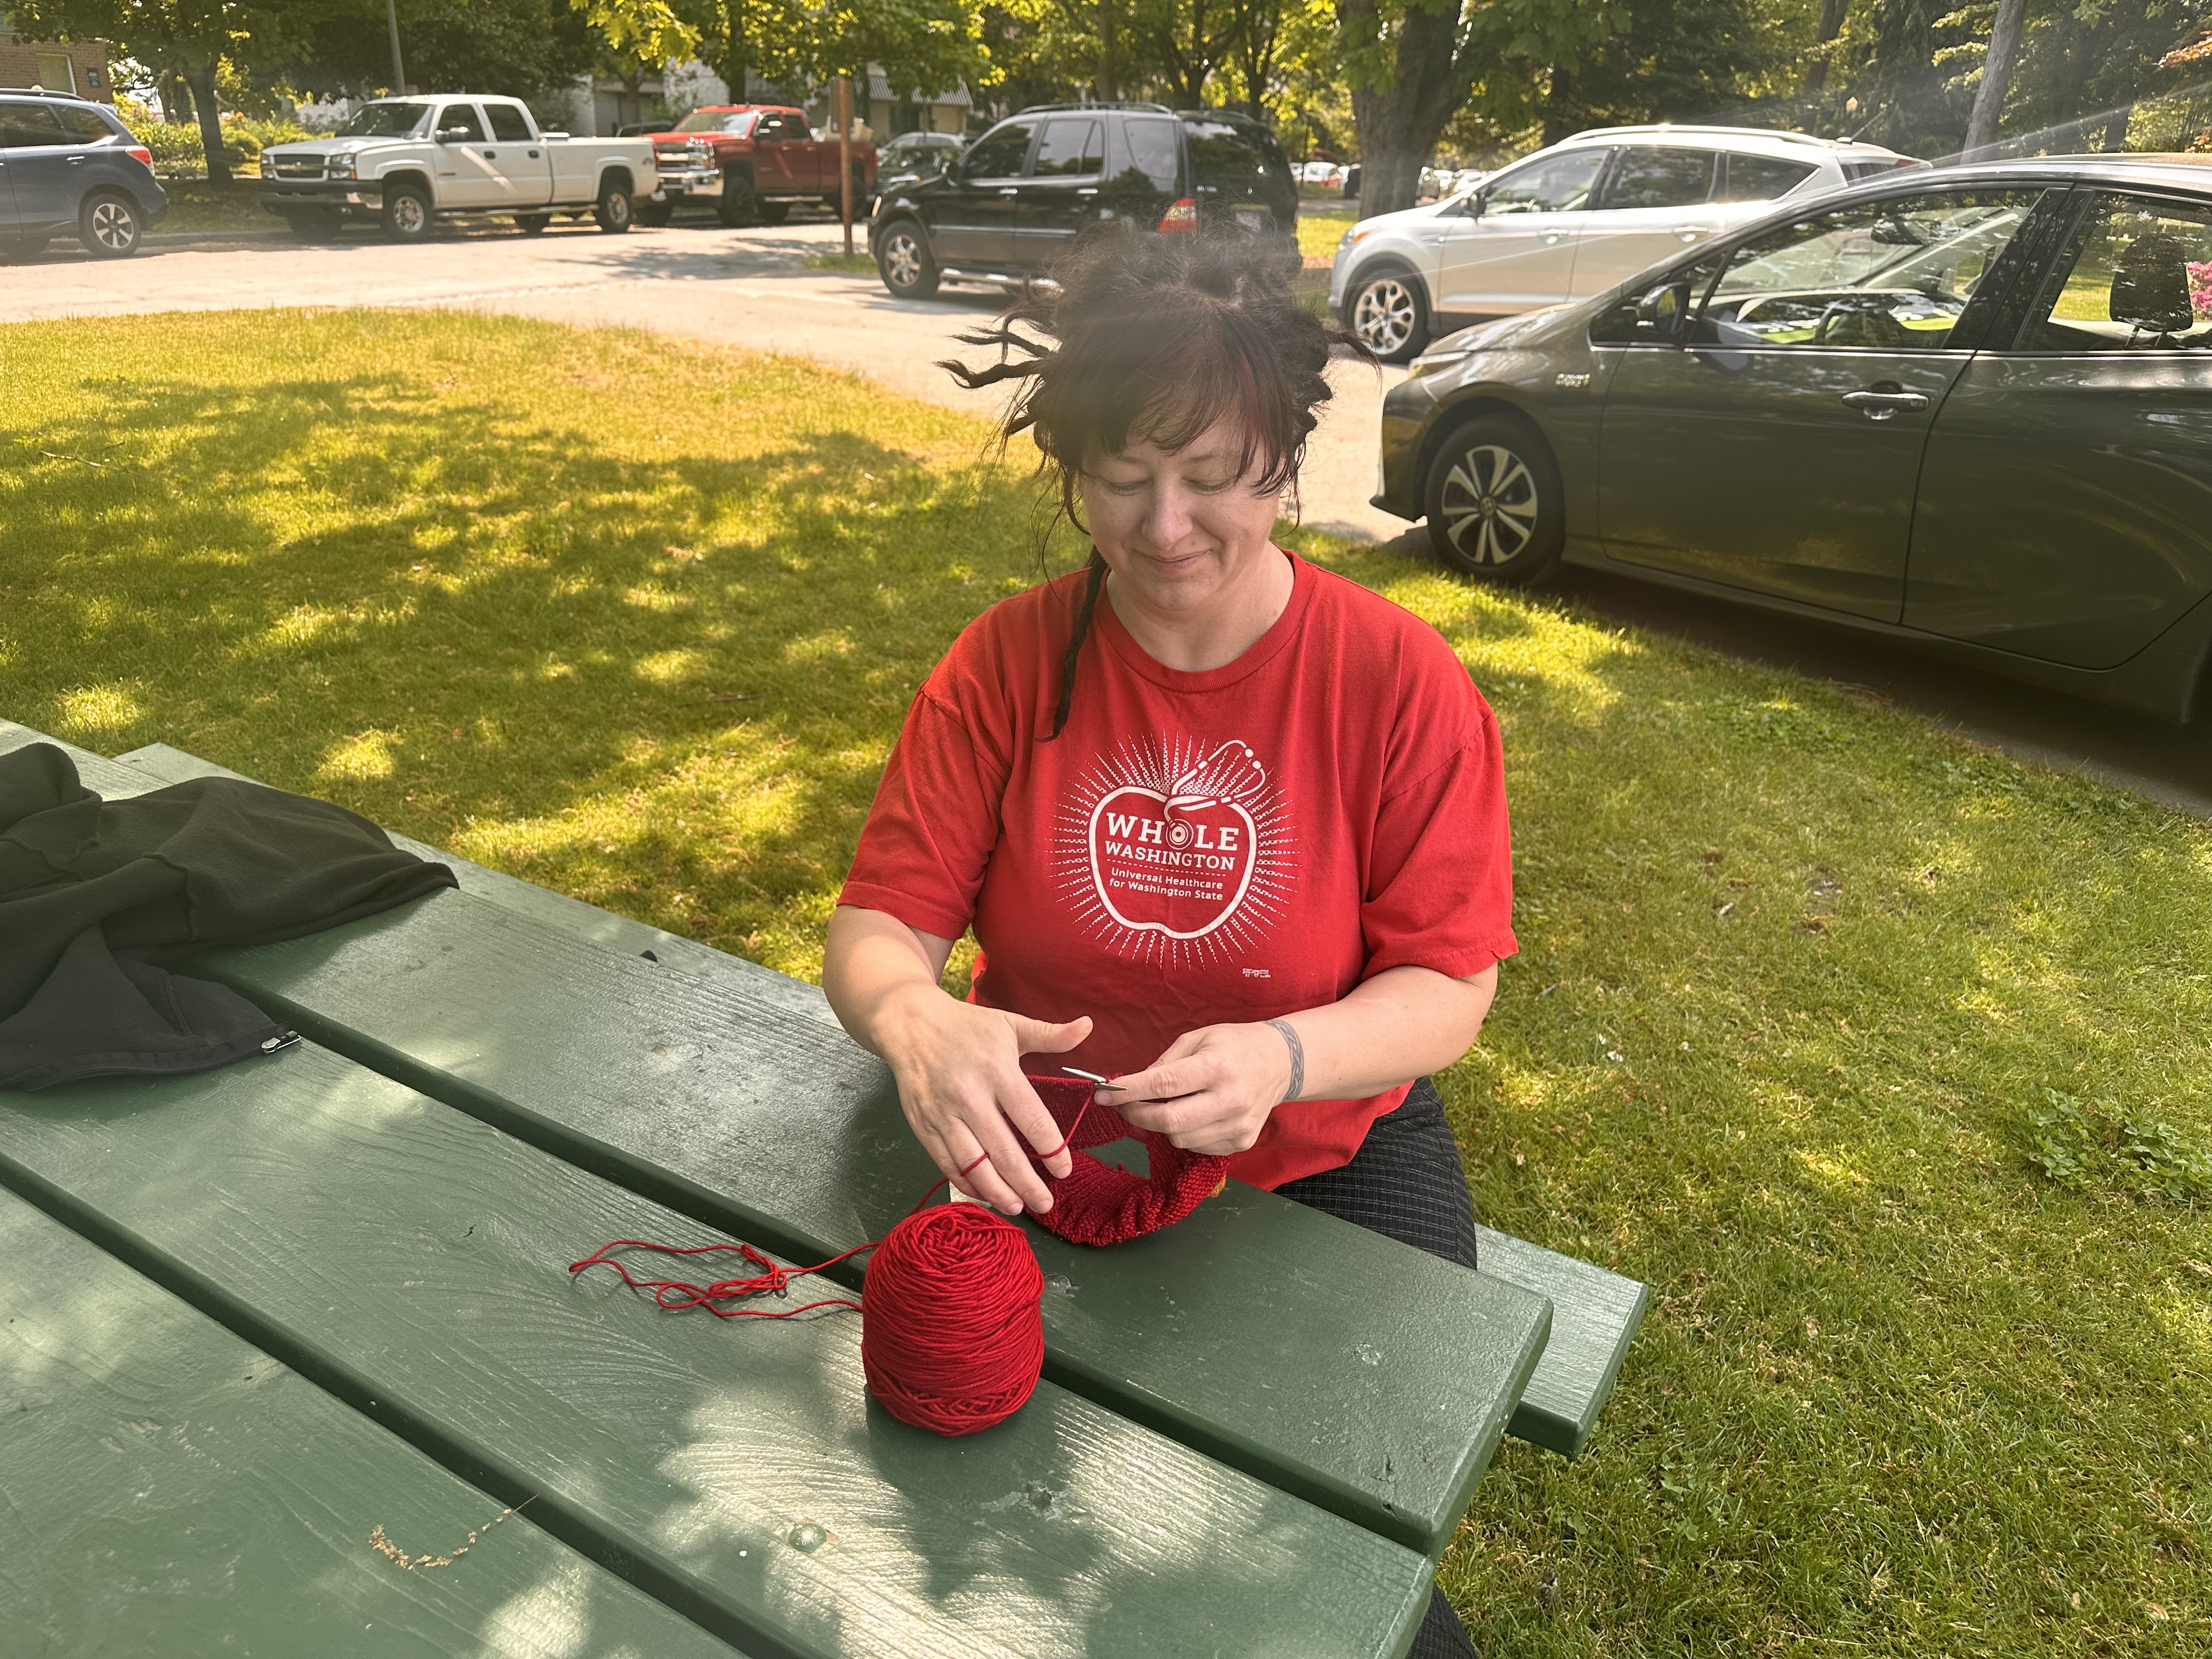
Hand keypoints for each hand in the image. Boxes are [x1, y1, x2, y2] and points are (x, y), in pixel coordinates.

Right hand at [875, 986, 1087, 1214]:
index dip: (1052, 1150)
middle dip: (1028, 1184)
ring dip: (998, 1192)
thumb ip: (1050, 1034)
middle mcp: (969, 1097)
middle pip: (1004, 1152)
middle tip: (1046, 1203)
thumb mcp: (1010, 1024)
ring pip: (974, 1166)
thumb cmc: (965, 1025)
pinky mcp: (923, 1127)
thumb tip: (1088, 1026)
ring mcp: (943, 1115)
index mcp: (997, 1072)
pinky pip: (948, 1164)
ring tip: (1018, 1207)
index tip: (1064, 1170)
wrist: (910, 1025)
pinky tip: (986, 1194)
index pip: (1032, 1120)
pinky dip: (968, 1184)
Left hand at [1107, 1022, 1296, 1157]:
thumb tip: (1131, 1085)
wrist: (1280, 1062)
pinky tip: (1191, 1114)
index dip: (1128, 1092)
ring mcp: (1239, 1125)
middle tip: (1123, 1105)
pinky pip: (1197, 1146)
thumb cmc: (1234, 1045)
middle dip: (1137, 1115)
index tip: (1103, 1093)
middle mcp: (1231, 1099)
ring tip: (1162, 1106)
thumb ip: (1164, 1063)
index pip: (1163, 1084)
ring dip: (1161, 1125)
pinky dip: (1185, 1133)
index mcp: (1218, 1066)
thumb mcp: (1198, 1038)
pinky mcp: (1242, 1141)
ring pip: (1180, 1138)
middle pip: (1170, 1121)